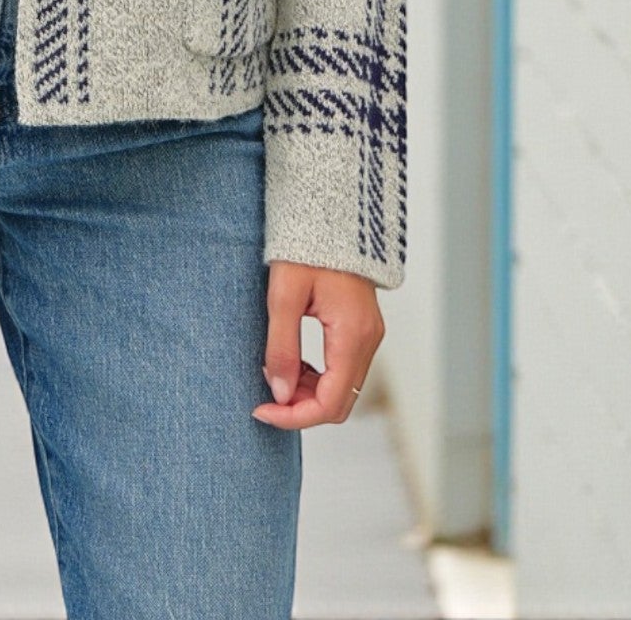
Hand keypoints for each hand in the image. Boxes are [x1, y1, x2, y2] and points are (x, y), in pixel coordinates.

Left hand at [251, 261, 384, 429]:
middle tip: (266, 396)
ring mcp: (369, 335)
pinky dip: (319, 377)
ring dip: (309, 393)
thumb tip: (280, 394)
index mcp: (352, 335)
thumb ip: (282, 348)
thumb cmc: (305, 247)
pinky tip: (293, 361)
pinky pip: (344, 369)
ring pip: (343, 388)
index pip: (330, 403)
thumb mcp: (284, 296)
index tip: (262, 410)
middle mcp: (368, 340)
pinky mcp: (362, 329)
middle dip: (302, 409)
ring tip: (275, 372)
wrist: (328, 213)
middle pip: (340, 403)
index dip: (295, 417)